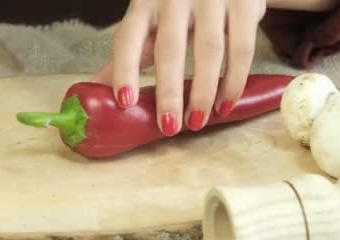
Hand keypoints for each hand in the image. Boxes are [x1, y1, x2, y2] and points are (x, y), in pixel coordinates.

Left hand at [92, 0, 266, 135]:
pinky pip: (241, 48)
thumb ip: (131, 52)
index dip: (124, 70)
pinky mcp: (245, 3)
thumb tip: (95, 88)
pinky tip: (225, 103)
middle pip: (170, 49)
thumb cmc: (179, 3)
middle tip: (168, 127)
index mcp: (144, 4)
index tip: (125, 102)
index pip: (128, 39)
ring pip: (209, 51)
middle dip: (169, 92)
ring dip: (203, 92)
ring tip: (197, 122)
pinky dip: (234, 80)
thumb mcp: (151, 19)